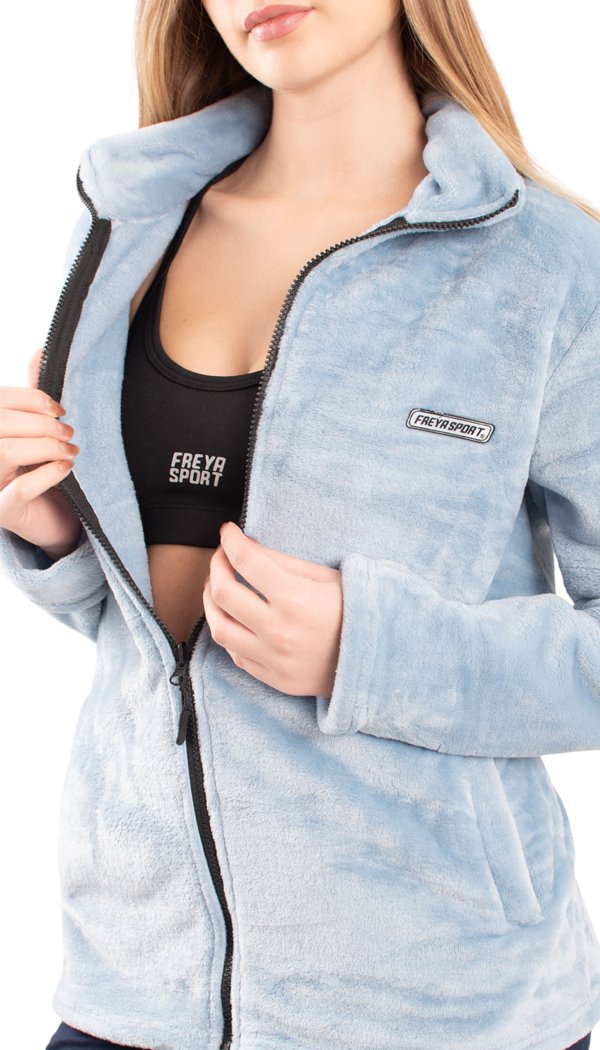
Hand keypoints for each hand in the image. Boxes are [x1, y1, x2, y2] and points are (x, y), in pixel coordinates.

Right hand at [0, 347, 81, 557]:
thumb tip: (40, 351)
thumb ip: (31, 399)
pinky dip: (47, 473)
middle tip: (68, 431)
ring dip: (45, 446)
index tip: (58, 409)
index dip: (28, 399)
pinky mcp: (2, 513)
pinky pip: (18, 489)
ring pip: (4, 452)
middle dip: (40, 423)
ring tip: (70, 449)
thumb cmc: (41, 470)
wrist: (55, 520)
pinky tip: (66, 466)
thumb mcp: (35, 431)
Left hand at [203, 521, 342, 697]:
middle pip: (223, 592)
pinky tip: (233, 617)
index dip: (231, 540)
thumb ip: (283, 562)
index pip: (246, 560)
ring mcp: (274, 659)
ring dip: (211, 601)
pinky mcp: (274, 679)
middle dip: (216, 566)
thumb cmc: (356, 612)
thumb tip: (248, 547)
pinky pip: (235, 655)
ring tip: (217, 586)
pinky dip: (228, 631)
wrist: (379, 660)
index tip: (228, 532)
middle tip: (221, 556)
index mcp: (295, 599)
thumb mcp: (326, 577)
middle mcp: (279, 631)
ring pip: (219, 628)